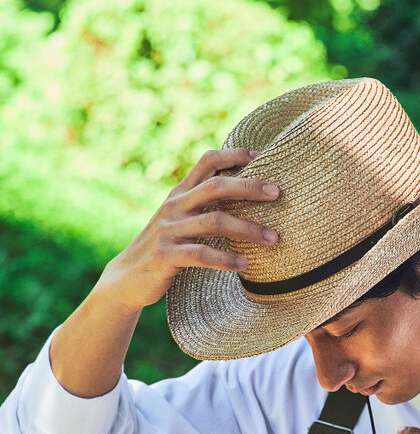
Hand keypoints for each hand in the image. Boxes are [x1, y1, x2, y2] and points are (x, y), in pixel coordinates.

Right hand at [96, 148, 279, 313]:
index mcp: (181, 192)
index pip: (208, 161)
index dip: (235, 154)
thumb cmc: (167, 246)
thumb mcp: (181, 218)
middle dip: (249, 187)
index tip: (263, 156)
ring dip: (248, 229)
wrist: (128, 278)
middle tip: (278, 193)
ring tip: (273, 238)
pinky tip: (245, 264)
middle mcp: (175, 206)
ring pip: (215, 222)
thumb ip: (204, 202)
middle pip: (216, 186)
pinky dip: (226, 259)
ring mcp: (169, 230)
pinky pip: (201, 254)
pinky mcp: (166, 255)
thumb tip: (247, 190)